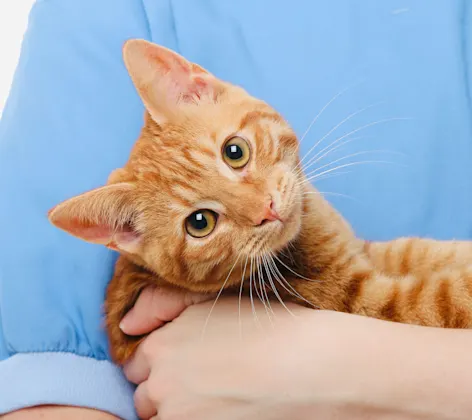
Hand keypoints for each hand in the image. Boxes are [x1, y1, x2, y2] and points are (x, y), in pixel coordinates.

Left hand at [120, 292, 360, 419]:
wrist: (312, 365)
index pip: (138, 365)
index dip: (164, 366)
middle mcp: (161, 382)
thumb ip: (162, 305)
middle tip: (209, 386)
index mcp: (163, 344)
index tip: (191, 368)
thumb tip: (127, 324)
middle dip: (167, 393)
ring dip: (180, 413)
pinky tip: (227, 409)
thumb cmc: (270, 329)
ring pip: (160, 418)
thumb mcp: (214, 303)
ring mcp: (177, 415)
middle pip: (146, 397)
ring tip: (220, 400)